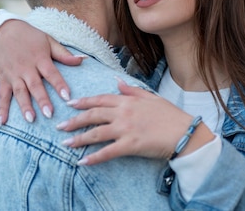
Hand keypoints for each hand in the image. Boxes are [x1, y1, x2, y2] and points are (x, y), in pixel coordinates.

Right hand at [0, 19, 84, 124]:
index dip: (59, 84)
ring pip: (19, 92)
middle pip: (35, 85)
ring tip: (30, 119)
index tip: (67, 97)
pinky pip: (2, 95)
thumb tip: (82, 60)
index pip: (51, 73)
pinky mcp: (3, 78)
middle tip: (49, 114)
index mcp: (40, 58)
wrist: (3, 31)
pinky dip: (1, 109)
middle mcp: (26, 67)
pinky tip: (1, 122)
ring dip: (24, 106)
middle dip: (42, 100)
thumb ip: (64, 54)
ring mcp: (13, 74)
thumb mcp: (48, 41)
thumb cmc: (30, 37)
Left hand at [57, 80, 214, 164]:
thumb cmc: (170, 115)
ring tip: (65, 143)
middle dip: (74, 120)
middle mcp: (124, 112)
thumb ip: (132, 90)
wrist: (185, 132)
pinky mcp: (130, 145)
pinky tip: (82, 162)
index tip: (70, 104)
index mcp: (128, 100)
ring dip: (78, 139)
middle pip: (93, 115)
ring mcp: (126, 129)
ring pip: (96, 133)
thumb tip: (117, 82)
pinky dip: (94, 158)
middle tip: (60, 125)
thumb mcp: (151, 97)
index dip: (83, 101)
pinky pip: (107, 152)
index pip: (100, 99)